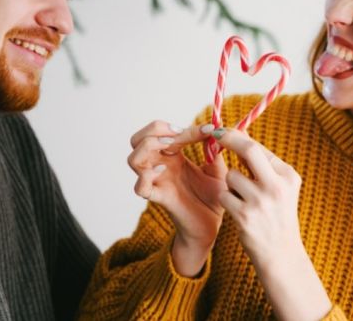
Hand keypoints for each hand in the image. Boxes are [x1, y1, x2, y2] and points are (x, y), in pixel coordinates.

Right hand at [128, 121, 227, 275]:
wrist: (211, 226)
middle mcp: (160, 167)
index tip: (208, 129)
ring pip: (133, 159)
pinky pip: (140, 187)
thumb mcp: (217, 169)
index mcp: (172, 157)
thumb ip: (215, 149)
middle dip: (155, 131)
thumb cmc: (211, 198)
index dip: (182, 126)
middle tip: (178, 135)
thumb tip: (218, 129)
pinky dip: (148, 175)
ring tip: (171, 148)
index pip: (163, 131)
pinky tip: (165, 170)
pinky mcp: (160, 198)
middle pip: (138, 139)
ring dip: (148, 147)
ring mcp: (157, 182)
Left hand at [214, 128, 331, 320]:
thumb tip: (238, 136)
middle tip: (215, 134)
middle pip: (248, 150)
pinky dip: (227, 200)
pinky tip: (239, 211)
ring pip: (231, 176)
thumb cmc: (277, 215)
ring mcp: (260, 201)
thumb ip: (263, 165)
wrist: (280, 253)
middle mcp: (276, 186)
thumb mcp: (281, 188)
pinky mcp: (244, 216)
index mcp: (288, 176)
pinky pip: (224, 195)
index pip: (258, 147)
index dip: (237, 136)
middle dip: (228, 139)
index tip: (223, 131)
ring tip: (243, 198)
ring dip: (231, 184)